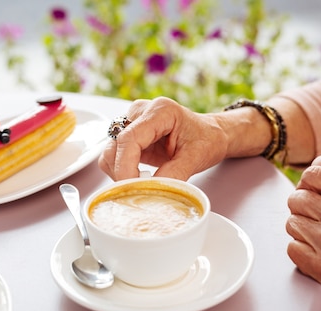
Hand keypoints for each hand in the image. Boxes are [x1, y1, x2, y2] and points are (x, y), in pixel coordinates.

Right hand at [99, 97, 228, 180]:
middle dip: (122, 172)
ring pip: (109, 152)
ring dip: (119, 172)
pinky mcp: (128, 136)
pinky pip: (113, 156)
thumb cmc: (206, 140)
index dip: (125, 165)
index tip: (131, 186)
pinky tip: (139, 177)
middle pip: (115, 145)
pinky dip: (120, 171)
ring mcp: (132, 123)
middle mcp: (141, 112)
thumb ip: (174, 173)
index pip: (130, 138)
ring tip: (142, 183)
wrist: (210, 135)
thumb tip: (150, 189)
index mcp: (160, 111)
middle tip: (139, 190)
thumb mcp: (196, 158)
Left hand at [286, 156, 320, 310]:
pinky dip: (300, 253)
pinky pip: (292, 249)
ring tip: (319, 240)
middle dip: (300, 209)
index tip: (312, 195)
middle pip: (296, 199)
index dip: (307, 185)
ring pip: (291, 224)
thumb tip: (318, 161)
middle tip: (314, 222)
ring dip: (300, 232)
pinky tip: (317, 256)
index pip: (313, 174)